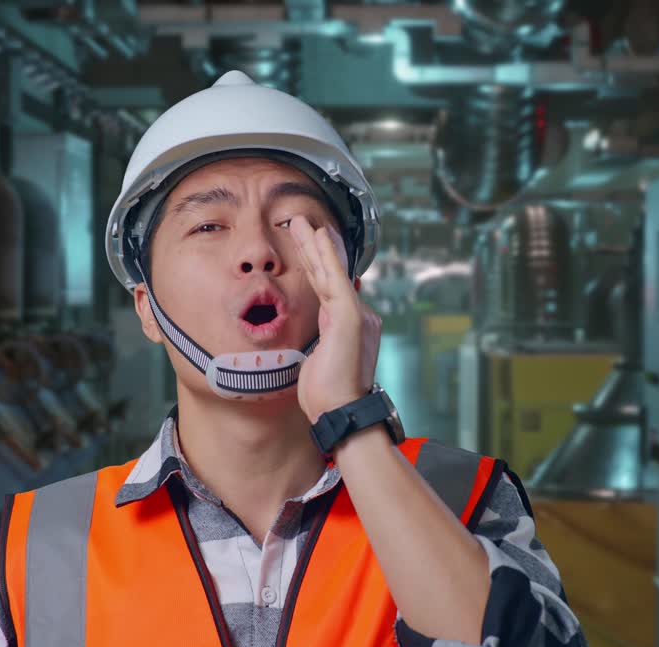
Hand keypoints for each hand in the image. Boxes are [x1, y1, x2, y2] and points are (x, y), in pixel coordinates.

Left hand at [288, 217, 381, 422]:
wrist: (342, 412)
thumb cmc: (327, 396)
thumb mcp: (317, 362)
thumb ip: (319, 341)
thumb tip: (315, 331)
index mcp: (347, 325)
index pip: (329, 288)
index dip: (316, 265)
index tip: (306, 245)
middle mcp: (357, 315)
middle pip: (329, 275)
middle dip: (314, 248)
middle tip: (300, 222)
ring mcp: (356, 314)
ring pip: (331, 272)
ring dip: (315, 244)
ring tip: (302, 221)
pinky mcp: (350, 317)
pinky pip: (335, 280)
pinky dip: (327, 257)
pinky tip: (319, 236)